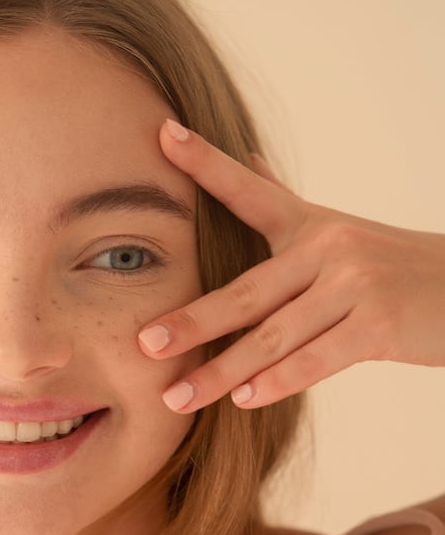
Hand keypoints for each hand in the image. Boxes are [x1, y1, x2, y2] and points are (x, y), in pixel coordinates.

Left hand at [138, 119, 444, 411]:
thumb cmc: (389, 265)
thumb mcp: (337, 228)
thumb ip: (283, 199)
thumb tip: (245, 156)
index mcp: (310, 224)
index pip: (248, 190)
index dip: (206, 163)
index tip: (164, 135)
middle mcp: (327, 248)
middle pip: (246, 290)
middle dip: (192, 320)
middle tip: (145, 343)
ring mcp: (354, 286)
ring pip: (274, 336)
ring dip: (222, 372)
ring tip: (179, 396)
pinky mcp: (378, 326)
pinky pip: (316, 359)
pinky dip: (278, 382)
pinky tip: (243, 400)